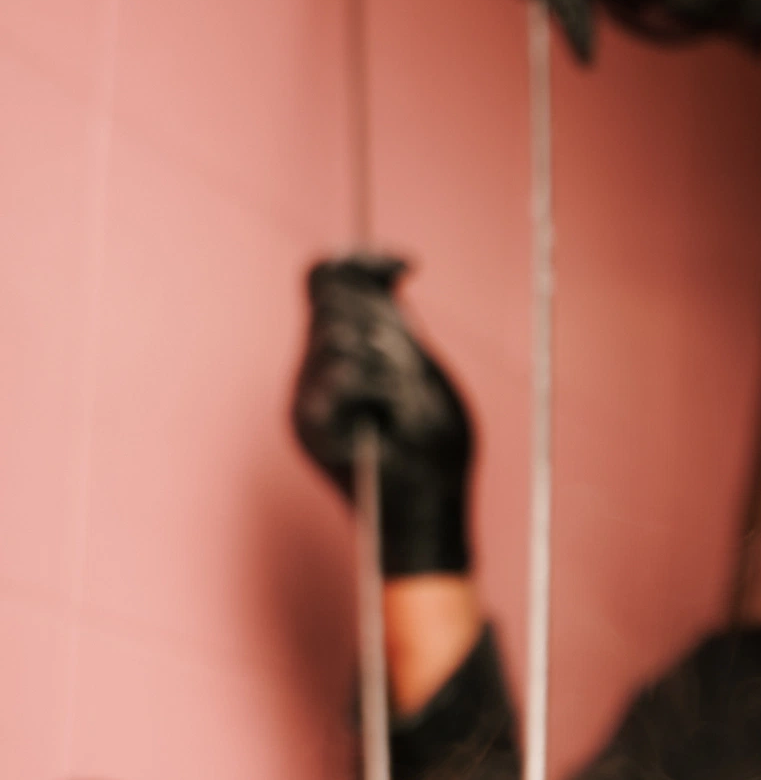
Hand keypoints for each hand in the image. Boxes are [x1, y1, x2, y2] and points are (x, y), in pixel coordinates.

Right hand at [292, 256, 472, 578]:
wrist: (426, 515)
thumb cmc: (435, 454)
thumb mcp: (428, 376)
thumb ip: (400, 329)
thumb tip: (387, 274)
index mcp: (342, 356)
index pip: (331, 283)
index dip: (362, 264)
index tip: (405, 265)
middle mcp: (315, 371)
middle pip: (332, 299)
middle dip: (381, 321)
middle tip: (409, 372)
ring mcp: (306, 396)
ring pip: (339, 334)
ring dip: (388, 360)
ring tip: (406, 404)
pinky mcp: (306, 421)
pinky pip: (342, 374)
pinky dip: (380, 388)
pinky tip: (391, 416)